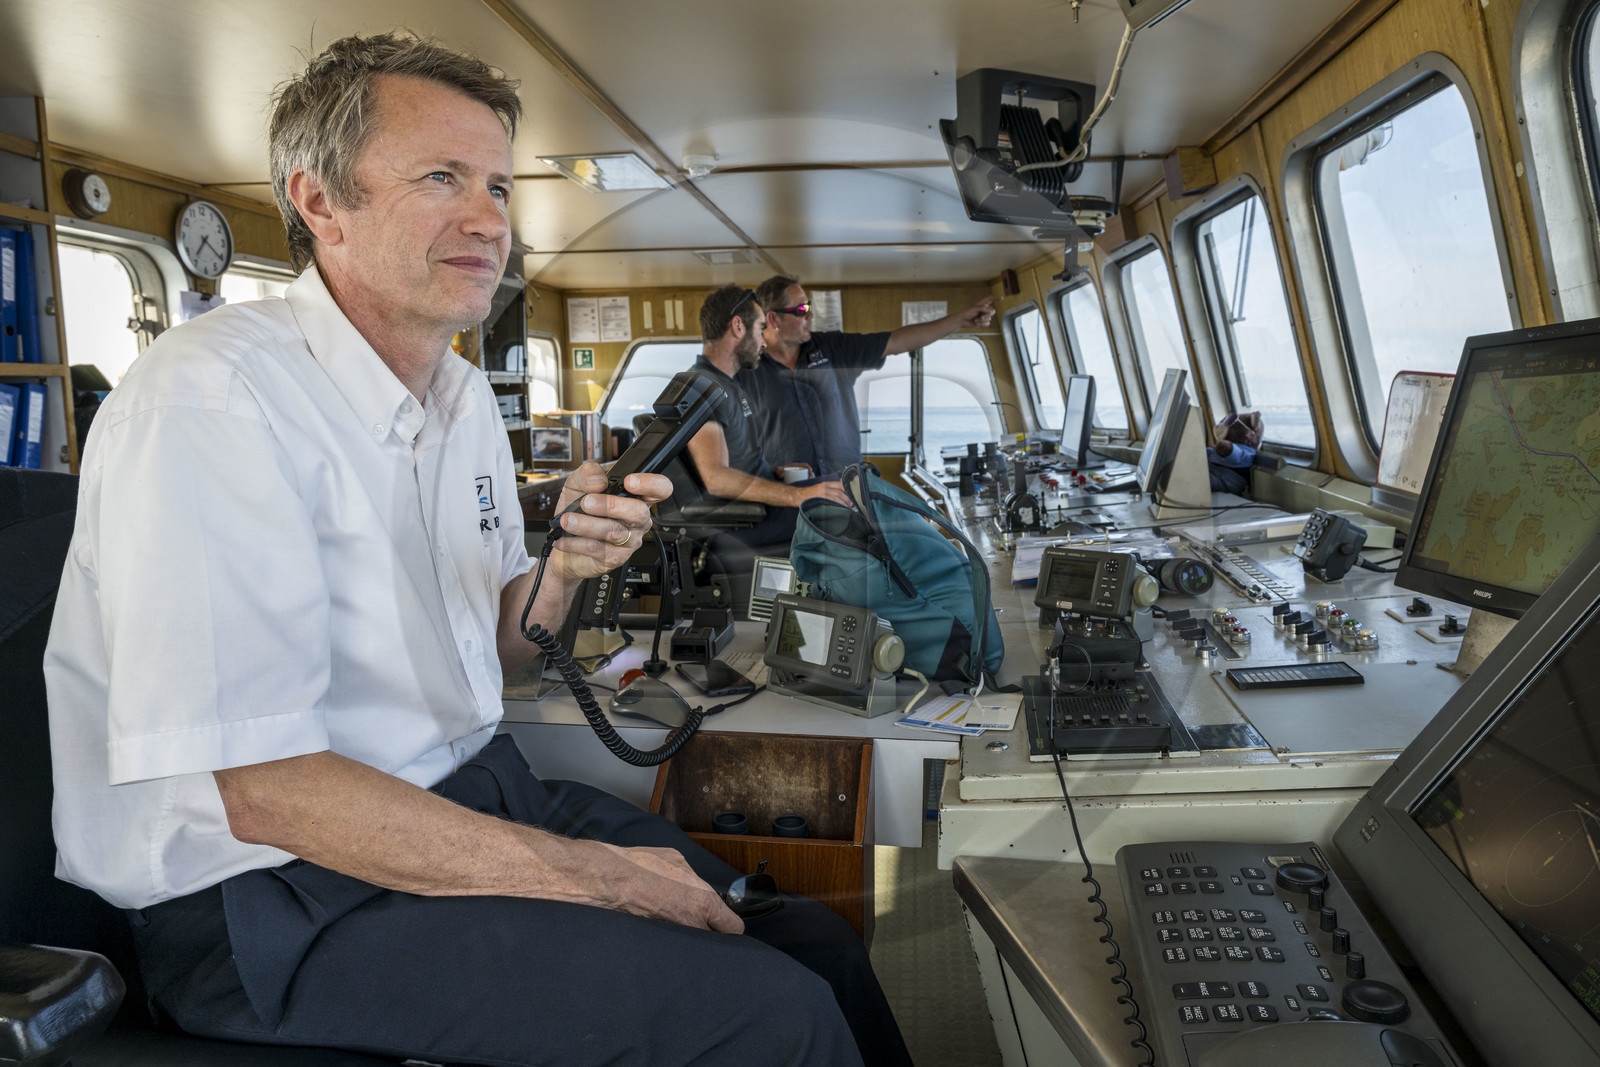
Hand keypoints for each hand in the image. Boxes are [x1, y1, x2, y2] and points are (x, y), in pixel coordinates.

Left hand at [549, 462, 670, 579]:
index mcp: (636, 498)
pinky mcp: (615, 558)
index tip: (629, 481)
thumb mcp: (577, 484)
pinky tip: (564, 538)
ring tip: (567, 520)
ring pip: (614, 531)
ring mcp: (629, 541)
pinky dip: (577, 542)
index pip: (660, 489)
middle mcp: (637, 520)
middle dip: (611, 505)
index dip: (651, 484)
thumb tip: (598, 481)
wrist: (562, 541)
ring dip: (587, 524)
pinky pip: (599, 549)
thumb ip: (587, 473)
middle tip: (587, 502)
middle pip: (639, 512)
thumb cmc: (577, 512)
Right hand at [589, 841, 743, 933]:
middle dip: (710, 934)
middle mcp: (692, 925)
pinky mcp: (657, 942)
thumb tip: (696, 883)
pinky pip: (673, 945)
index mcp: (704, 903)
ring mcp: (674, 937)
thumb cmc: (643, 865)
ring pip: (693, 946)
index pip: (733, 928)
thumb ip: (694, 877)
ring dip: (690, 938)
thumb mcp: (677, 860)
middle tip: (700, 923)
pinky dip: (670, 939)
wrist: (611, 879)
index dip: (729, 926)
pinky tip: (660, 927)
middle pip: (715, 941)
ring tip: (676, 925)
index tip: (724, 924)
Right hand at [798, 480, 851, 506]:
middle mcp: (825, 487)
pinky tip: (840, 509)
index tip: (851, 496)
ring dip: (844, 503)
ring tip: (847, 508)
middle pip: (840, 492)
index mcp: (826, 484)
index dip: (848, 491)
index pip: (840, 485)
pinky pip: (832, 502)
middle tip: (850, 505)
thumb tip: (841, 496)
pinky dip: (838, 505)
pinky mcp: (820, 499)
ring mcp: (822, 493)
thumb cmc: (808, 494)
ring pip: (838, 497)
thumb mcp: (820, 488)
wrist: (797, 495)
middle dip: (847, 499)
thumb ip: (829, 490)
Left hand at [957, 296, 997, 329]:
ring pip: (989, 318)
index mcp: (982, 304)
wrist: (962, 321)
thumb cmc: (967, 313)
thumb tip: (991, 312)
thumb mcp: (975, 309)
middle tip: (981, 316)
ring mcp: (984, 316)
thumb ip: (984, 309)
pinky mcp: (983, 322)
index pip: (990, 299)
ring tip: (976, 319)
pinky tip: (976, 323)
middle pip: (992, 311)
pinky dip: (982, 324)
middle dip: (987, 314)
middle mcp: (984, 309)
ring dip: (982, 320)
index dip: (996, 298)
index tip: (1002, 298)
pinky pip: (987, 323)